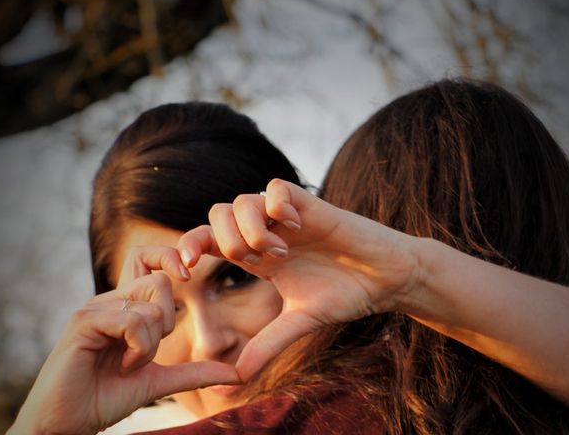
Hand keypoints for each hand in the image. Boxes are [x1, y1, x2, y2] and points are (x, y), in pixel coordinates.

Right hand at [9, 263, 238, 434]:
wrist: (68, 424)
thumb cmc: (106, 398)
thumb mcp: (159, 381)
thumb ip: (194, 372)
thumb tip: (236, 373)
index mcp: (125, 306)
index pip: (146, 256)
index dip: (170, 256)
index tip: (188, 274)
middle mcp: (109, 300)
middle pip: (161, 282)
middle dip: (167, 323)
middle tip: (145, 352)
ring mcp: (95, 308)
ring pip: (151, 307)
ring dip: (149, 347)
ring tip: (127, 366)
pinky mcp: (83, 321)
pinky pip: (132, 321)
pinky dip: (138, 350)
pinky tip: (121, 368)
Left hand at [177, 179, 425, 380]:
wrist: (385, 278)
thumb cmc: (346, 295)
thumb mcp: (299, 323)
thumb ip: (266, 345)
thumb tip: (232, 380)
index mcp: (258, 257)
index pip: (208, 240)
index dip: (188, 248)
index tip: (183, 270)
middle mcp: (267, 232)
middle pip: (216, 215)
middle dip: (225, 241)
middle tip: (256, 263)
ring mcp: (286, 216)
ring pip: (241, 201)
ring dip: (251, 229)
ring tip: (279, 251)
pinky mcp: (309, 203)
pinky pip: (275, 187)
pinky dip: (277, 206)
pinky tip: (295, 227)